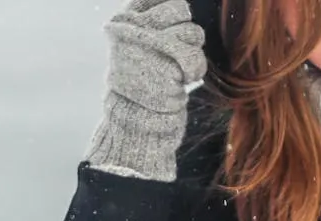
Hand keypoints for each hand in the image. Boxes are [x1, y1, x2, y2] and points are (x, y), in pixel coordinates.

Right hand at [104, 0, 206, 114]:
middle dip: (186, 29)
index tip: (171, 27)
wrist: (134, 110)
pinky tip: (184, 78)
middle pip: (180, 9)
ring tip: (180, 65)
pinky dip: (197, 68)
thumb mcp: (133, 40)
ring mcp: (151, 45)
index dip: (173, 11)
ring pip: (193, 32)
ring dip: (194, 50)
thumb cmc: (138, 74)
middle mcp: (135, 28)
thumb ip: (149, 19)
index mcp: (123, 20)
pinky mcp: (168, 65)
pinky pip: (197, 56)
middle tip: (179, 46)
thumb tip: (180, 4)